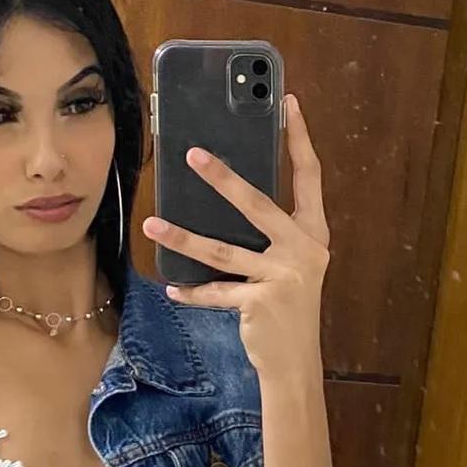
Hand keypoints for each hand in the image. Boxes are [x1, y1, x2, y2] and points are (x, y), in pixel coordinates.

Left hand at [141, 93, 329, 381]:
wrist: (296, 362)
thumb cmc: (289, 307)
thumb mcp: (290, 265)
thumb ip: (272, 235)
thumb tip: (230, 197)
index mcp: (313, 234)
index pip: (310, 177)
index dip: (300, 139)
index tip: (288, 104)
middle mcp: (303, 251)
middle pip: (258, 204)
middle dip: (223, 178)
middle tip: (193, 154)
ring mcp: (283, 277)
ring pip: (223, 251)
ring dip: (184, 238)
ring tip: (154, 223)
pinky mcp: (260, 303)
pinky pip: (216, 292)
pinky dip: (192, 292)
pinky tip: (172, 288)